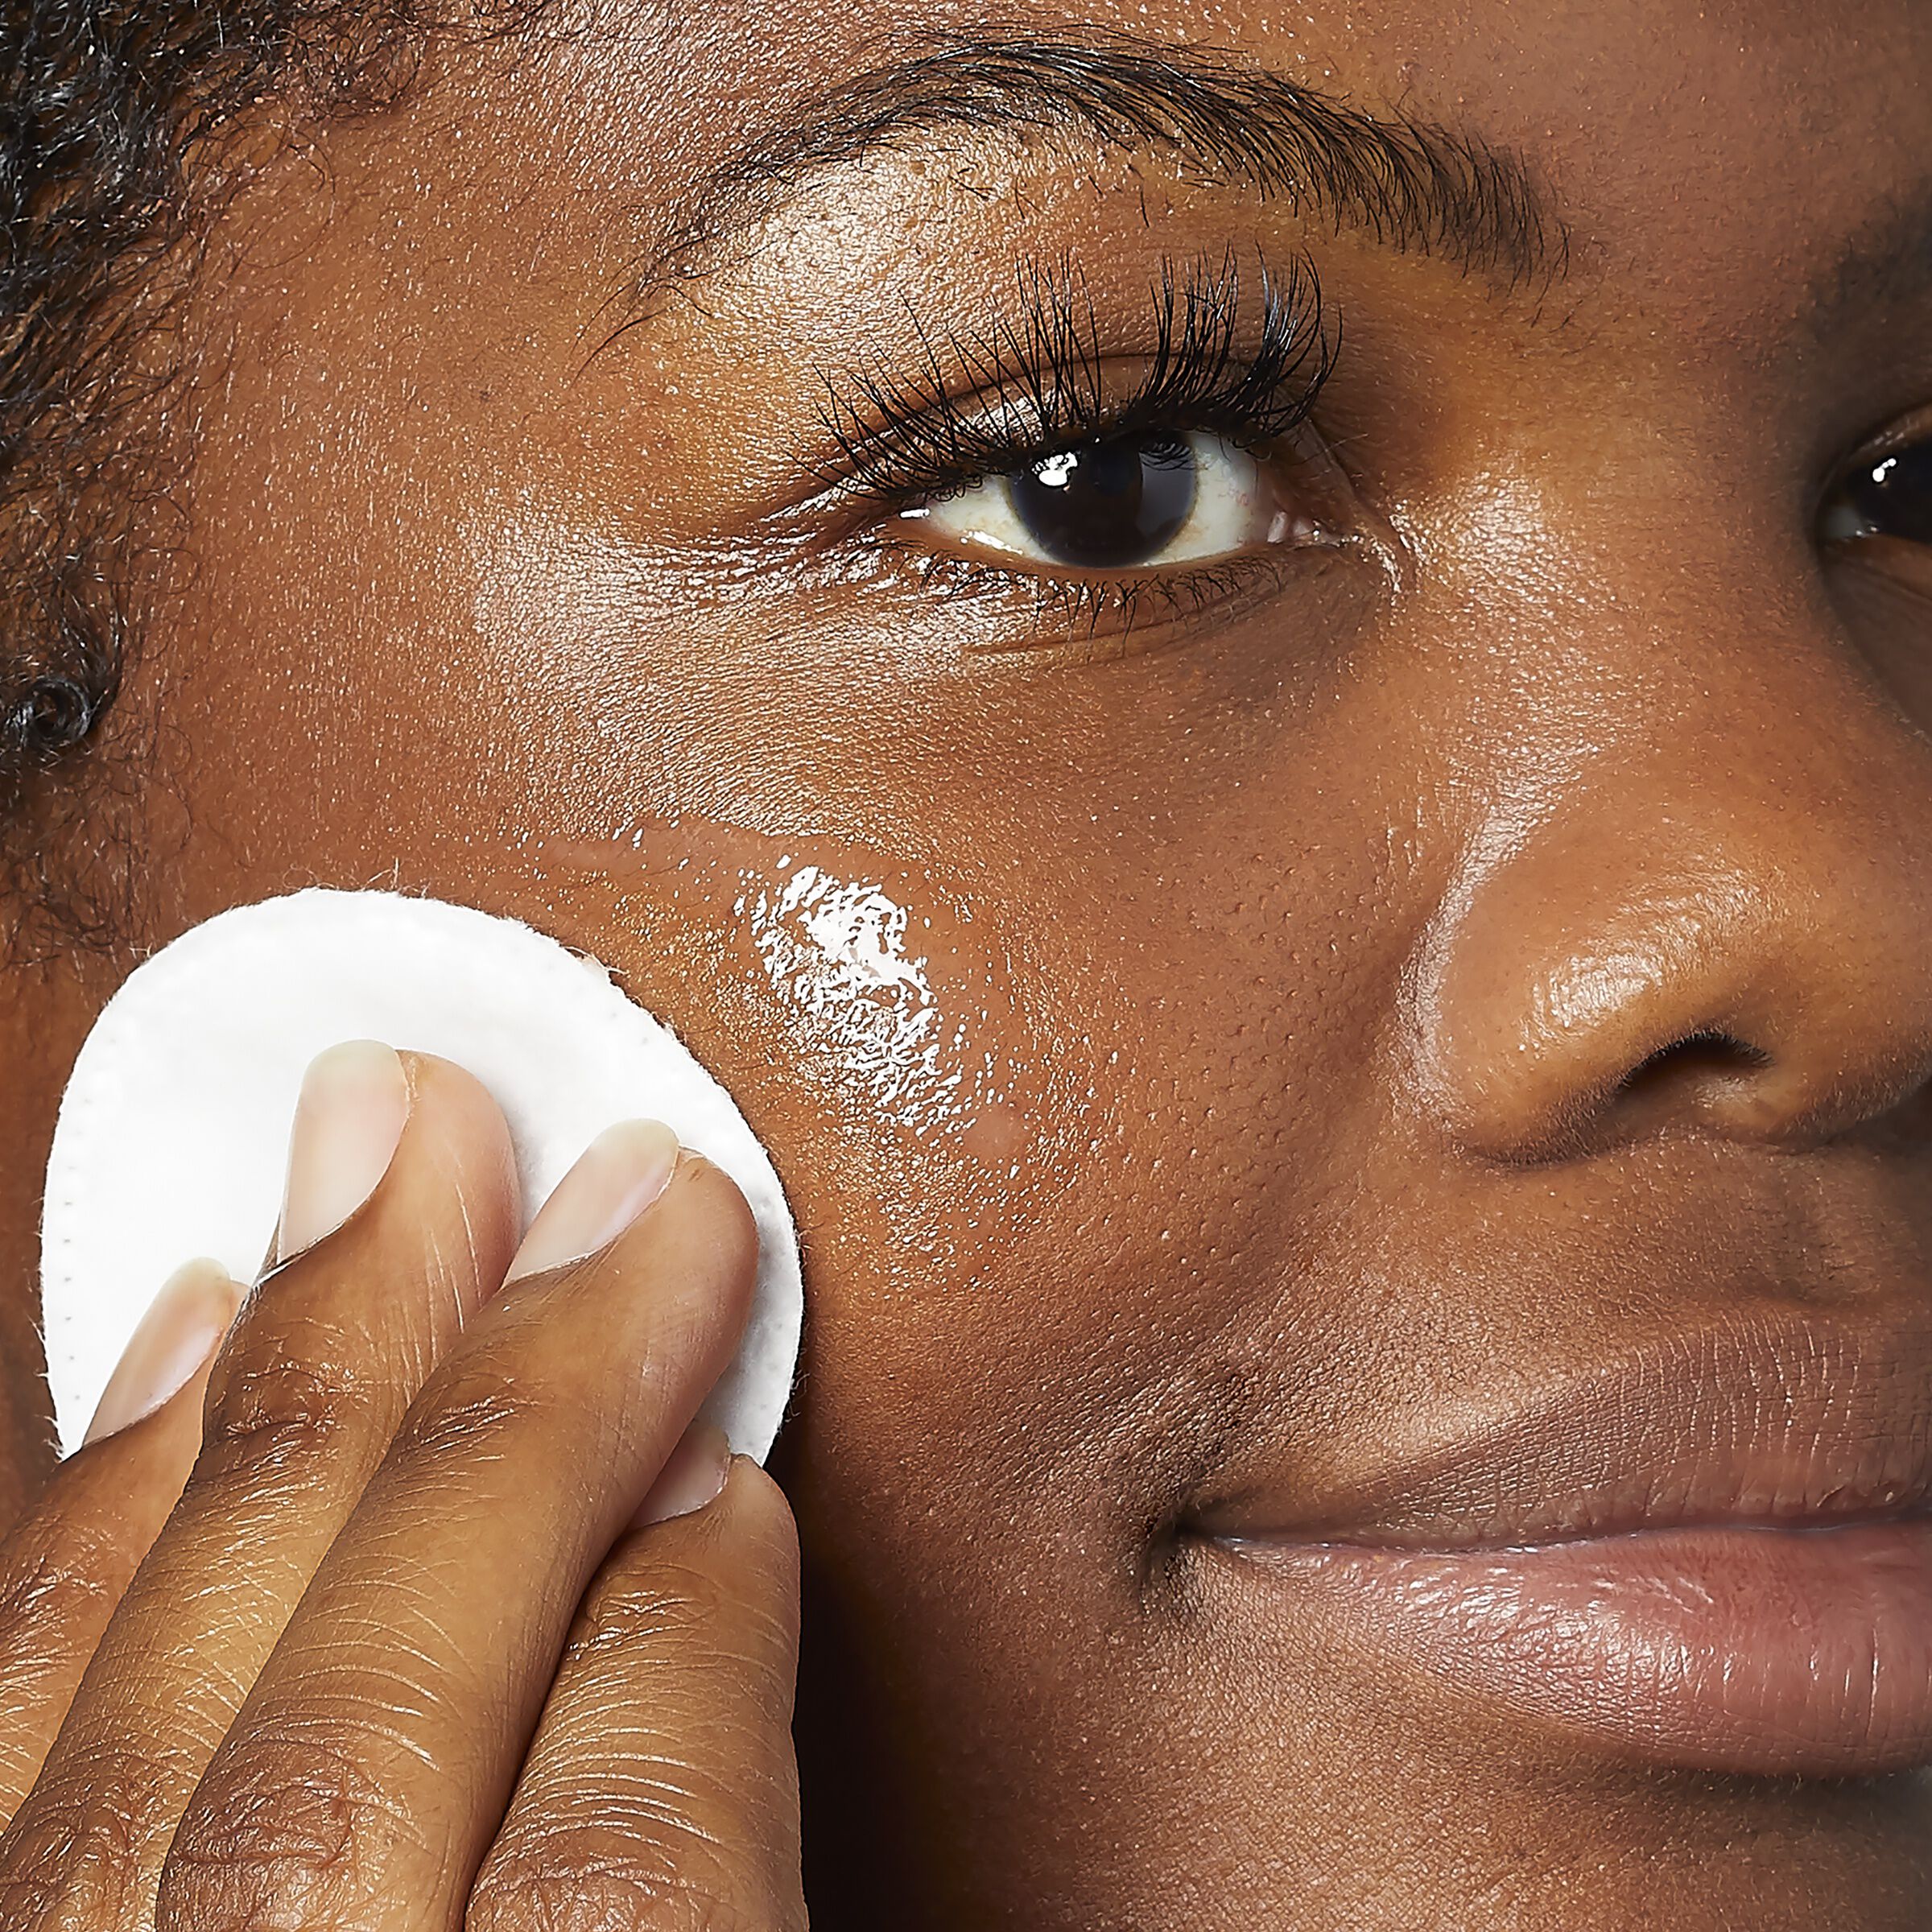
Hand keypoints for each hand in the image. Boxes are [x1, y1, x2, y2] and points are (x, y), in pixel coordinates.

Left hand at [0, 1045, 803, 1928]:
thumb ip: (741, 1864)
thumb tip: (710, 1530)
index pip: (617, 1878)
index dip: (692, 1622)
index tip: (734, 1457)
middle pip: (367, 1738)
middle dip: (517, 1411)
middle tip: (627, 1187)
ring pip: (145, 1712)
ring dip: (302, 1382)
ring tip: (385, 1141)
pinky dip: (92, 1514)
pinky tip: (185, 1332)